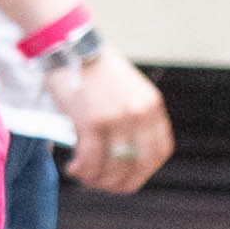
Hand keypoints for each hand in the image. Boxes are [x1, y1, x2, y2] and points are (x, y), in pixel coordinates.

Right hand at [51, 45, 175, 193]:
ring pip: (114, 167)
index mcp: (151, 106)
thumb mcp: (127, 90)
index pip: (160, 152)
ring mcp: (117, 118)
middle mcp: (139, 114)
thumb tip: (124, 155)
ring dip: (98, 180)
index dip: (144, 171)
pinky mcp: (92, 121)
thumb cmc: (93, 68)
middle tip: (103, 184)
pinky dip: (82, 170)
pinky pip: (91, 160)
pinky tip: (73, 168)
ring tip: (84, 176)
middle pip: (139, 165)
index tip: (127, 176)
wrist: (69, 44)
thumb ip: (132, 117)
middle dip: (120, 183)